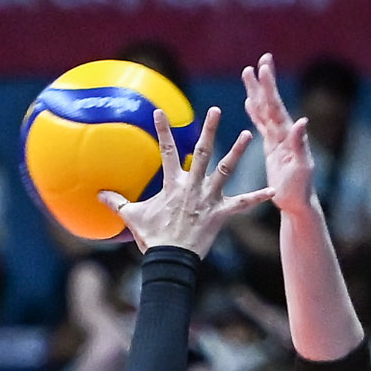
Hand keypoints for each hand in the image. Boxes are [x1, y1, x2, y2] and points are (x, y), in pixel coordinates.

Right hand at [98, 107, 271, 256]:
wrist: (170, 260)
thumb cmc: (152, 238)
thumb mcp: (133, 218)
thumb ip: (116, 202)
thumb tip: (97, 194)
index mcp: (173, 184)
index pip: (166, 150)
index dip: (162, 130)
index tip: (160, 112)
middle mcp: (192, 186)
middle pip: (202, 152)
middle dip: (209, 130)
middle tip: (216, 110)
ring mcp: (208, 199)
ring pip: (225, 170)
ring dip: (237, 153)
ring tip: (248, 134)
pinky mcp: (220, 214)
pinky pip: (242, 204)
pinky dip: (257, 197)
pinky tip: (273, 189)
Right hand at [241, 53, 315, 215]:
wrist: (297, 204)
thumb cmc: (300, 190)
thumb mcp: (300, 168)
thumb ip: (300, 144)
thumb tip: (302, 121)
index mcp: (287, 135)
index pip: (276, 106)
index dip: (270, 87)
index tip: (264, 66)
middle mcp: (283, 133)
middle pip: (270, 103)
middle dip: (265, 82)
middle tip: (261, 60)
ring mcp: (277, 139)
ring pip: (264, 110)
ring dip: (257, 92)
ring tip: (249, 73)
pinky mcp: (272, 148)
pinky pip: (262, 125)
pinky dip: (255, 112)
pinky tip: (249, 103)